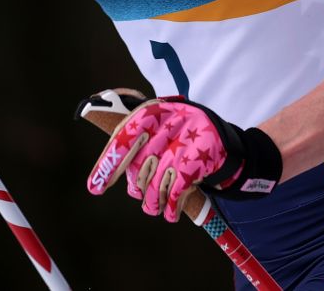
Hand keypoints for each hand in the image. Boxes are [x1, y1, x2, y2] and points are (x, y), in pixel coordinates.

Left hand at [85, 95, 281, 221]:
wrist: (228, 147)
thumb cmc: (186, 139)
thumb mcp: (163, 131)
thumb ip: (140, 145)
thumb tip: (107, 172)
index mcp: (153, 111)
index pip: (124, 137)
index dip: (108, 164)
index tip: (95, 187)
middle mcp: (167, 122)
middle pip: (140, 167)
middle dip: (139, 188)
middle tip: (141, 198)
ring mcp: (183, 141)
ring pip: (156, 182)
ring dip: (154, 202)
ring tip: (156, 208)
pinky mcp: (198, 160)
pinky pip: (175, 190)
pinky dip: (171, 206)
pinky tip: (170, 213)